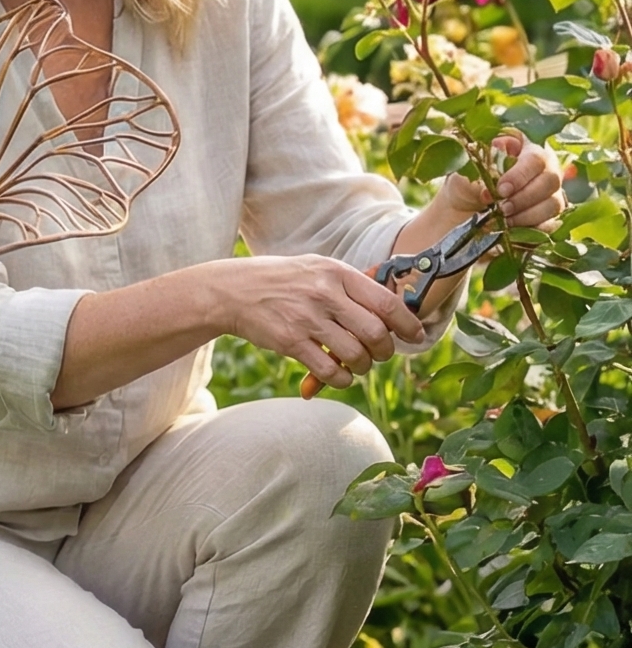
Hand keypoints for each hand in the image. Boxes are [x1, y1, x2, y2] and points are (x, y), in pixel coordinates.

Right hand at [219, 255, 425, 390]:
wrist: (232, 291)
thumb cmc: (280, 280)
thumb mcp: (316, 268)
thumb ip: (351, 283)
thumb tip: (391, 297)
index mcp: (336, 273)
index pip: (386, 302)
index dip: (407, 324)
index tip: (415, 335)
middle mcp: (324, 295)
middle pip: (375, 333)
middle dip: (385, 350)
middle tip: (379, 354)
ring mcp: (306, 320)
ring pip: (355, 355)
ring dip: (363, 367)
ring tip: (357, 365)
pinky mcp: (290, 342)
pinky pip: (330, 371)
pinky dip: (341, 379)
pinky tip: (338, 375)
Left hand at [437, 132, 565, 235]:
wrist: (465, 211)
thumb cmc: (469, 183)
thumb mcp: (468, 173)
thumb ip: (482, 168)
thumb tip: (494, 165)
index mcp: (527, 149)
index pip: (534, 159)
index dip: (520, 175)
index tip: (501, 190)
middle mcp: (546, 169)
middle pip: (551, 181)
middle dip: (524, 197)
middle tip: (502, 208)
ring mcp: (552, 193)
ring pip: (554, 204)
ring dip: (528, 215)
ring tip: (504, 220)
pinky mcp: (550, 217)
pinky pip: (551, 224)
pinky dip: (532, 229)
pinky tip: (512, 229)